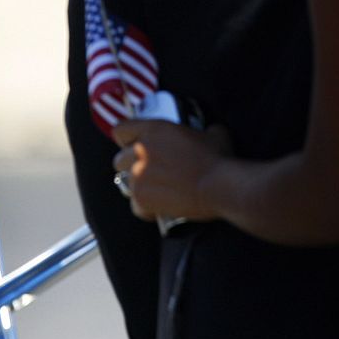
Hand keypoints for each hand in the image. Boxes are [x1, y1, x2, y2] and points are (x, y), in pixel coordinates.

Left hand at [111, 119, 231, 222]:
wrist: (218, 187)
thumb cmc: (217, 159)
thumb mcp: (212, 133)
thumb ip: (201, 130)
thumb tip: (207, 133)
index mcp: (153, 130)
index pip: (121, 130)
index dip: (127, 139)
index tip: (135, 145)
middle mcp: (140, 151)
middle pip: (119, 160)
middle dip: (132, 166)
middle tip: (150, 171)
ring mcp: (139, 176)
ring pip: (126, 183)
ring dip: (140, 187)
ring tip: (158, 192)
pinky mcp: (141, 199)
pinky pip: (135, 205)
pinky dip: (146, 208)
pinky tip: (160, 207)